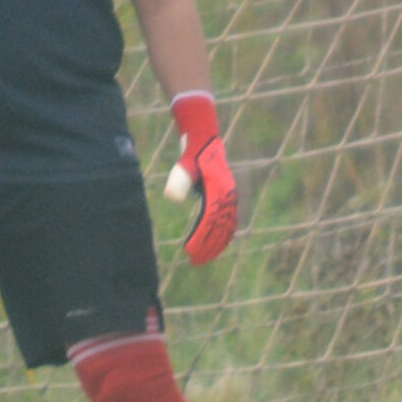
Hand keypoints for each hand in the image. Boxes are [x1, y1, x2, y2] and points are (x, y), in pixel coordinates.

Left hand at [169, 93, 240, 265]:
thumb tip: (172, 198)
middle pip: (221, 228)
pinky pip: (227, 222)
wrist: (205, 140)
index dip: (200, 238)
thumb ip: (179, 180)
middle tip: (194, 262)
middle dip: (209, 247)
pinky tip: (213, 246)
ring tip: (204, 258)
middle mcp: (228, 196)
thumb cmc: (192, 153)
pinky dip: (221, 236)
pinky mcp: (226, 198)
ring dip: (216, 244)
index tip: (189, 251)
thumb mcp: (184, 165)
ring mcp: (229, 198)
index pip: (210, 221)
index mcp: (220, 191)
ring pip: (226, 227)